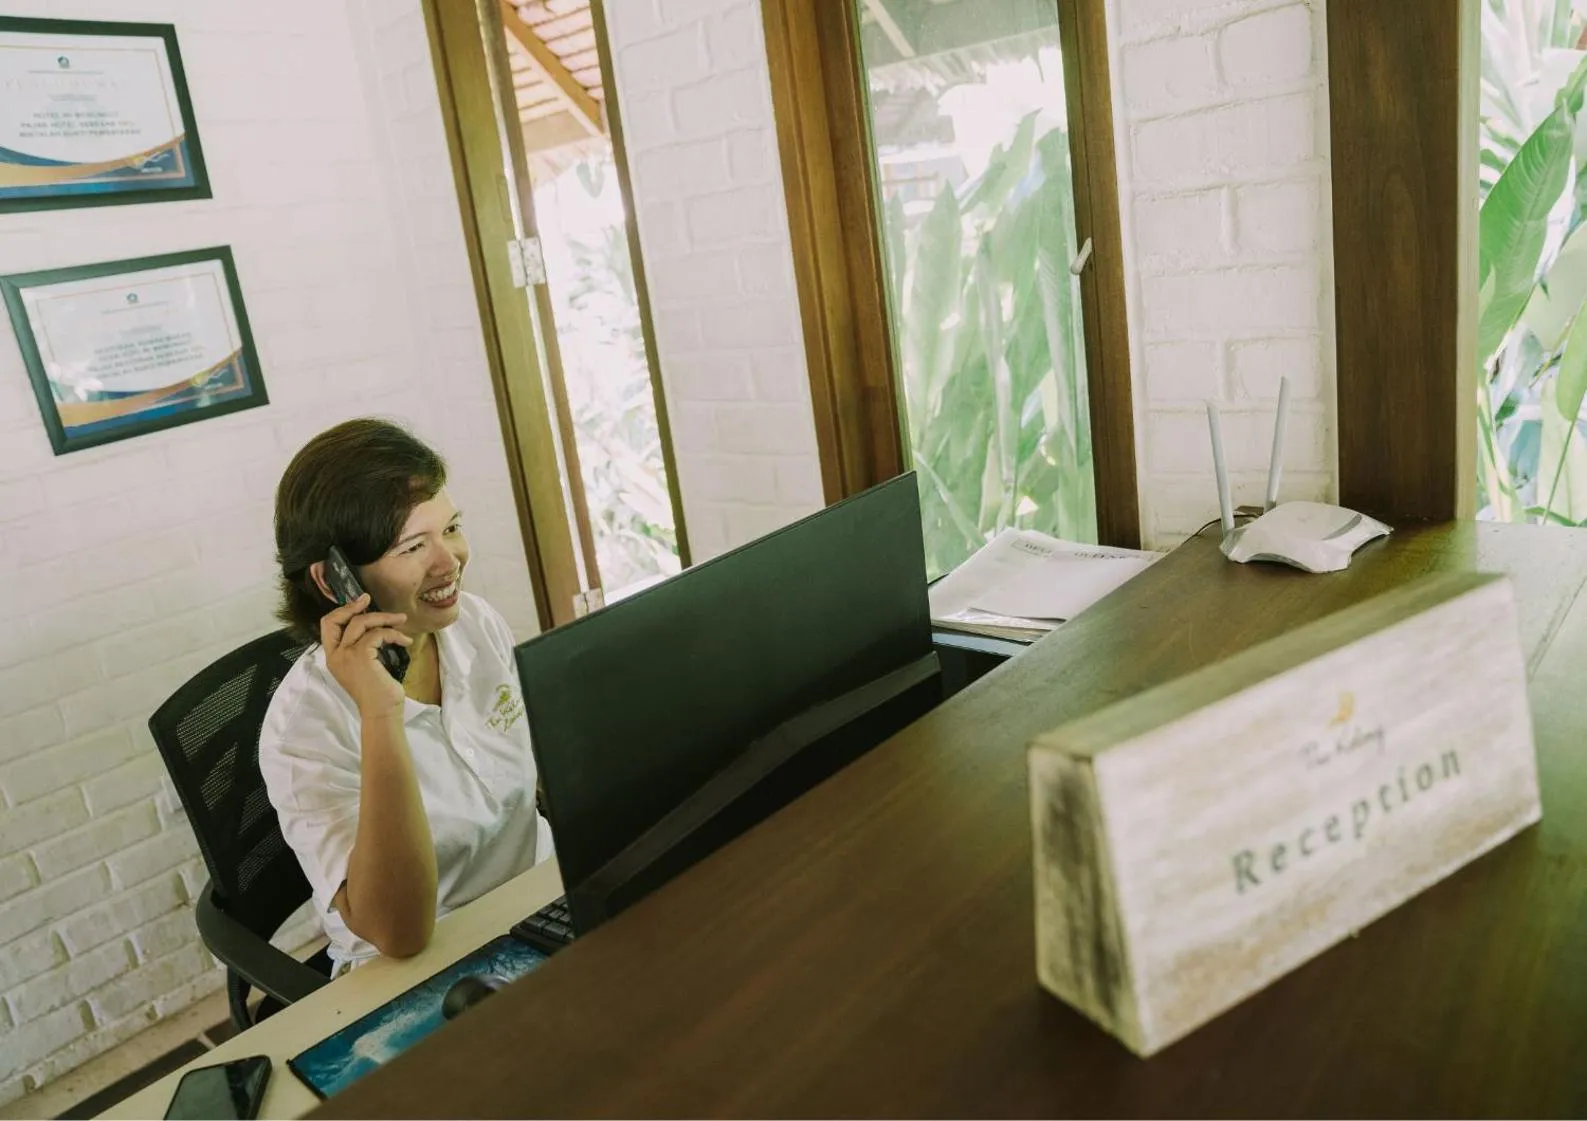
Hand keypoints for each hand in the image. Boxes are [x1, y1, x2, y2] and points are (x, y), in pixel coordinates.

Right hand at [320, 594, 410, 715]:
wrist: (382, 712)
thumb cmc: (378, 692)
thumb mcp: (366, 666)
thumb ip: (363, 648)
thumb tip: (376, 625)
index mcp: (333, 657)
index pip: (327, 626)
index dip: (341, 611)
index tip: (359, 603)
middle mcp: (335, 655)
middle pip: (337, 619)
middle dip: (354, 606)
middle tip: (370, 599)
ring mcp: (346, 655)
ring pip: (361, 622)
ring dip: (384, 618)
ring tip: (401, 620)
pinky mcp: (361, 656)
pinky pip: (378, 633)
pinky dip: (394, 634)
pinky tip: (405, 641)